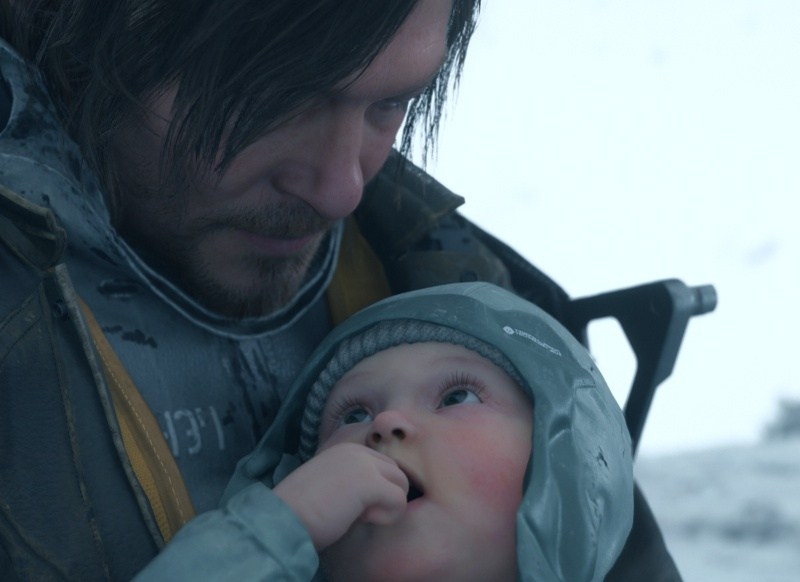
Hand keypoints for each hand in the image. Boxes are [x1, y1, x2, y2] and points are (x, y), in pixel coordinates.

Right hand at [273, 442, 408, 549]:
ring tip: (360, 515)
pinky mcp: (369, 482)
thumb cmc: (302, 510)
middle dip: (386, 496)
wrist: (282, 518)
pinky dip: (386, 517)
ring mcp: (363, 463)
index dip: (379, 486)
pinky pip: (399, 501)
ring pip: (402, 484)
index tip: (357, 503)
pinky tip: (361, 519)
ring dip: (387, 506)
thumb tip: (381, 491)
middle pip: (397, 472)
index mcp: (346, 446)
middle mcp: (357, 448)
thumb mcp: (332, 482)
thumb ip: (354, 477)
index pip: (385, 461)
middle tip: (360, 511)